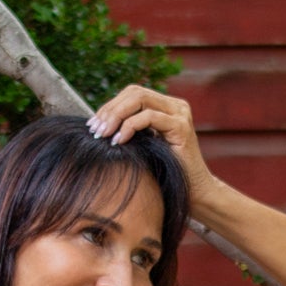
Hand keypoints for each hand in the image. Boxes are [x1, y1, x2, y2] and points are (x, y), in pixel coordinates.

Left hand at [88, 88, 217, 211]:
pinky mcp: (182, 127)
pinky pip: (149, 116)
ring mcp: (180, 114)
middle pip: (134, 92)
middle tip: (95, 130)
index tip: (93, 125)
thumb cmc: (165, 173)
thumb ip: (129, 130)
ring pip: (140, 99)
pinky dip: (129, 126)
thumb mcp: (143, 146)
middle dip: (110, 109)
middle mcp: (175, 105)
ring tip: (103, 134)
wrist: (193, 192)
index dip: (110, 105)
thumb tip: (98, 124)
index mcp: (166, 107)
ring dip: (116, 115)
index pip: (132, 93)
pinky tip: (119, 141)